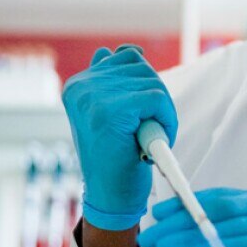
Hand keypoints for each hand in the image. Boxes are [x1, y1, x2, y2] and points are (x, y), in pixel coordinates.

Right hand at [62, 45, 176, 230]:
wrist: (111, 196)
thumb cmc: (117, 155)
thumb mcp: (112, 112)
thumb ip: (117, 81)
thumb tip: (129, 50)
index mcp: (79, 83)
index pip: (127, 57)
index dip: (144, 87)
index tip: (136, 115)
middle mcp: (81, 85)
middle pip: (144, 68)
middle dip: (155, 100)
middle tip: (145, 131)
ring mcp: (93, 97)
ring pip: (154, 83)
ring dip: (162, 112)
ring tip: (146, 137)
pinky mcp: (111, 110)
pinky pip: (158, 99)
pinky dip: (167, 120)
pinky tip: (154, 141)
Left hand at [137, 188, 246, 246]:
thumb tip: (207, 244)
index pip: (224, 198)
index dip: (188, 203)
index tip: (159, 213)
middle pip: (220, 206)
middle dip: (180, 218)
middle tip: (149, 230)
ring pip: (230, 221)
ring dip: (190, 233)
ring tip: (161, 243)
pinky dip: (221, 245)